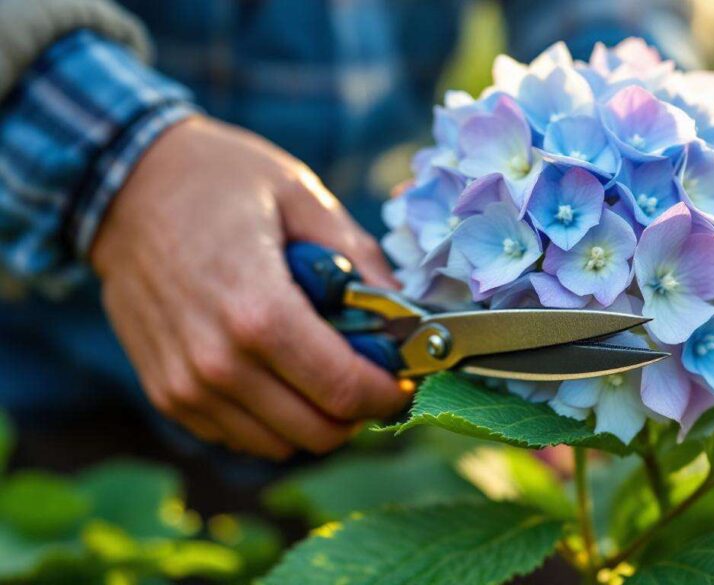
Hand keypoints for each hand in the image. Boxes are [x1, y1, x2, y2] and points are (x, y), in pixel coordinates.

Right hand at [91, 115, 407, 459]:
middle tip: (366, 371)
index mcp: (258, 312)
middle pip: (317, 431)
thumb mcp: (302, 197)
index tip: (403, 377)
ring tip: (320, 367)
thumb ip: (360, 259)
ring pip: (279, 444)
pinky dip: (271, 417)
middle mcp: (218, 363)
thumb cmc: (218, 181)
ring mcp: (186, 386)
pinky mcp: (166, 394)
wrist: (123, 185)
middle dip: (357, 408)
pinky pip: (239, 435)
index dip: (387, 392)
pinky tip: (276, 369)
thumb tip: (405, 311)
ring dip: (314, 416)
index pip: (344, 389)